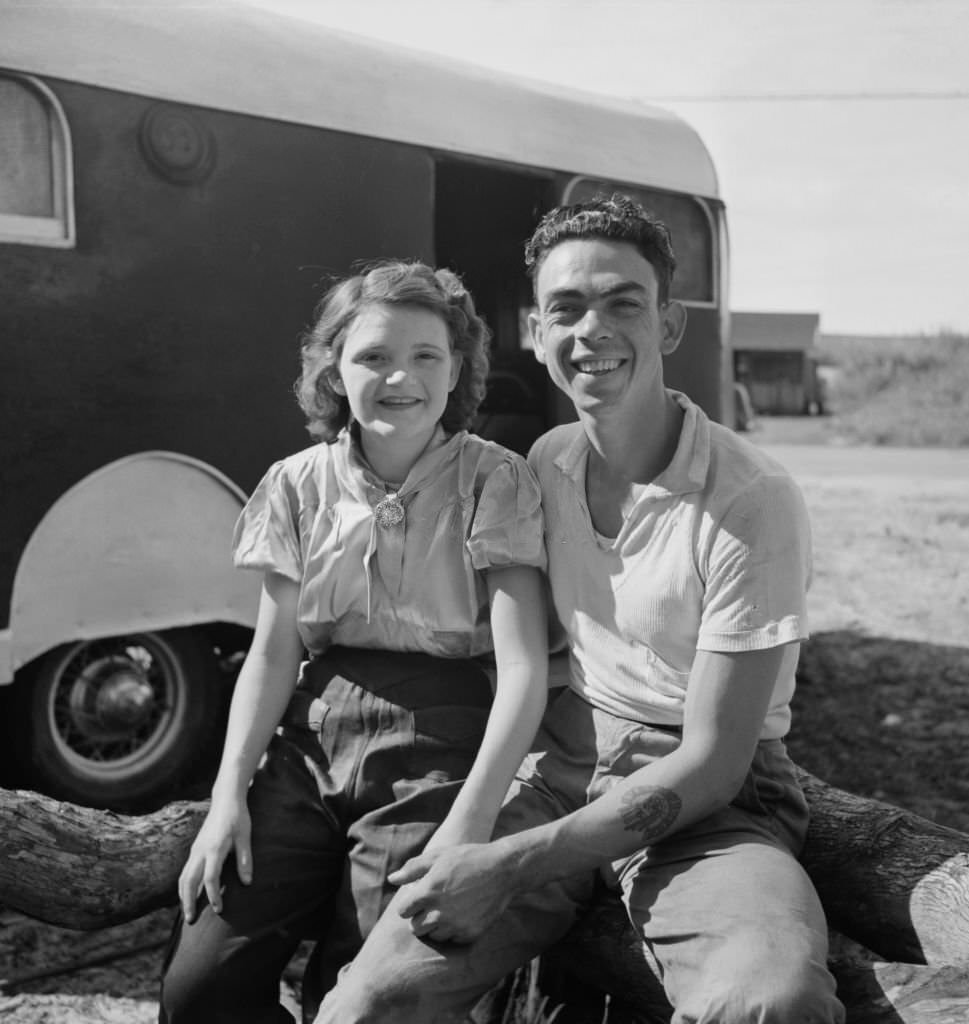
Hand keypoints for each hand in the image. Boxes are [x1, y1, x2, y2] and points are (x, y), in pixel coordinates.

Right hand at [177, 794, 251, 921]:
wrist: (225, 799)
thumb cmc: (238, 817)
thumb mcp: (245, 837)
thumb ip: (245, 860)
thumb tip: (247, 883)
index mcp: (215, 848)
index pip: (211, 877)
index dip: (214, 895)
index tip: (219, 910)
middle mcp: (201, 850)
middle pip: (189, 881)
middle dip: (188, 901)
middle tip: (190, 921)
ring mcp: (195, 849)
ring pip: (183, 877)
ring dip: (183, 896)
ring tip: (187, 913)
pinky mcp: (195, 849)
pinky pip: (186, 871)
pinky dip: (184, 886)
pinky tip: (188, 895)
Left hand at [389, 842, 514, 943]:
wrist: (503, 869)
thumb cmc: (468, 858)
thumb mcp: (438, 856)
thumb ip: (412, 869)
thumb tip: (391, 879)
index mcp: (428, 891)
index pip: (403, 911)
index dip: (410, 904)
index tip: (420, 897)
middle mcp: (439, 911)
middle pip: (416, 928)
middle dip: (420, 918)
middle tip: (433, 905)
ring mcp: (455, 924)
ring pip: (434, 936)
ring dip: (437, 926)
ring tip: (449, 909)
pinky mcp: (470, 934)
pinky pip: (453, 940)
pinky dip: (454, 931)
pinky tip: (462, 915)